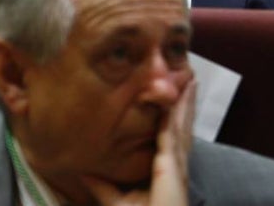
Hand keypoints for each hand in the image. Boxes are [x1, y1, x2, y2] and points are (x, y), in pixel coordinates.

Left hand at [83, 80, 195, 205]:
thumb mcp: (115, 203)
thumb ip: (102, 187)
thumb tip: (84, 172)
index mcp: (166, 171)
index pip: (171, 137)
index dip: (176, 116)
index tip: (177, 96)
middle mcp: (175, 165)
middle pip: (182, 127)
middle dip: (186, 104)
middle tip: (190, 80)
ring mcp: (176, 165)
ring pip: (181, 126)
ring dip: (186, 103)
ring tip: (189, 80)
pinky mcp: (171, 167)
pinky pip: (173, 134)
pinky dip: (178, 115)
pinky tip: (179, 99)